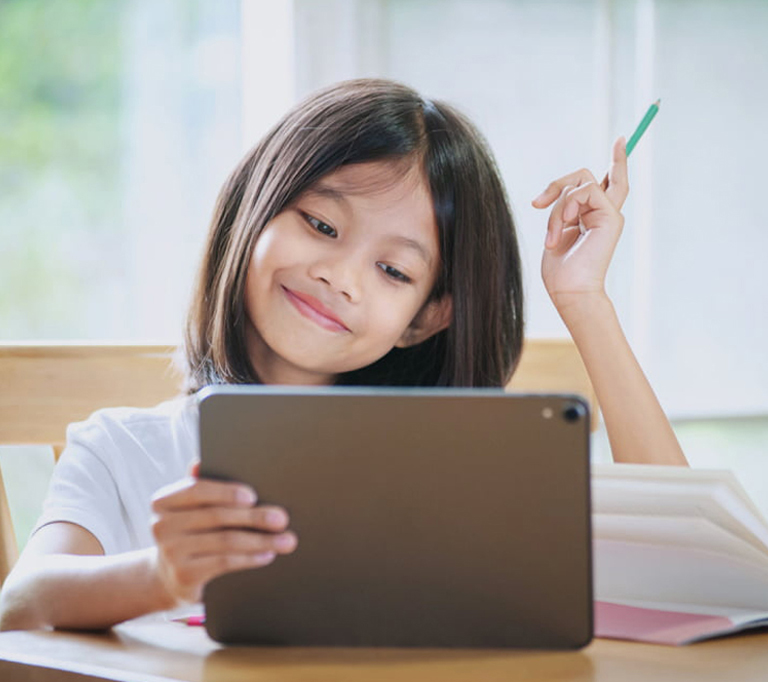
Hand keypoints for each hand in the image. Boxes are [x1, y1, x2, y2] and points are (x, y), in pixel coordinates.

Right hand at [149, 463, 296, 604]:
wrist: (169, 576)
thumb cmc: (190, 533)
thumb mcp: (190, 509)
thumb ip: (199, 487)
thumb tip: (201, 462)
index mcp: (164, 501)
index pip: (197, 490)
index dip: (226, 492)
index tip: (253, 496)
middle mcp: (161, 525)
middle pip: (216, 516)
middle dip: (255, 517)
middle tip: (282, 518)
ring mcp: (170, 552)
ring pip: (226, 541)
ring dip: (261, 540)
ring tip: (285, 540)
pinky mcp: (184, 575)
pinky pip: (225, 562)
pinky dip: (250, 557)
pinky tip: (267, 554)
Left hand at [532, 137, 628, 310]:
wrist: (570, 290)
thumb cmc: (560, 270)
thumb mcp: (557, 230)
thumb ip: (563, 208)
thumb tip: (560, 193)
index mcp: (593, 217)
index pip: (607, 183)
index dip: (617, 161)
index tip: (621, 140)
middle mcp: (605, 213)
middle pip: (586, 176)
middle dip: (557, 184)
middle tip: (538, 204)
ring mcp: (610, 214)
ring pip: (579, 184)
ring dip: (557, 208)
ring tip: (552, 236)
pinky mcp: (610, 216)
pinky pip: (584, 190)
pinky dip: (567, 205)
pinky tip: (564, 225)